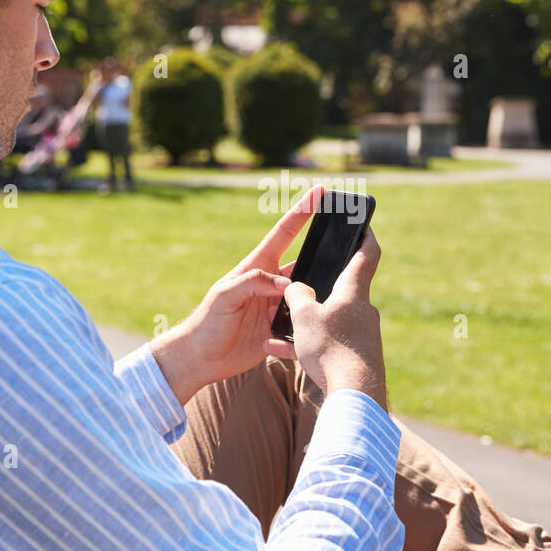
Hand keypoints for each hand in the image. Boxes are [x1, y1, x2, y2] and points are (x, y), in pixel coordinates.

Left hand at [149, 185, 326, 401]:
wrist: (202, 358)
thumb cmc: (207, 322)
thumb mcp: (225, 296)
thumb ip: (252, 282)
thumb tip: (285, 282)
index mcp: (257, 266)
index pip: (284, 233)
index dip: (302, 211)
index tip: (319, 192)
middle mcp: (271, 282)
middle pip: (304, 261)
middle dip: (324, 251)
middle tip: (348, 240)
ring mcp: (278, 304)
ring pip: (308, 291)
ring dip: (320, 290)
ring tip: (335, 290)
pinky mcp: (282, 327)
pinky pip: (304, 319)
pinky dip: (312, 319)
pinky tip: (319, 323)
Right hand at [281, 228, 386, 409]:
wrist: (353, 395)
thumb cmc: (330, 348)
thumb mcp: (304, 316)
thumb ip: (296, 295)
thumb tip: (295, 287)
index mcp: (354, 292)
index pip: (367, 254)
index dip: (364, 236)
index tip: (361, 225)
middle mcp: (363, 310)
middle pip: (345, 289)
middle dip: (322, 285)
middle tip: (302, 282)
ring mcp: (362, 335)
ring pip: (330, 320)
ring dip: (307, 321)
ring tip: (279, 327)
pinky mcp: (356, 357)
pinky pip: (328, 344)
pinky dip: (306, 345)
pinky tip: (278, 351)